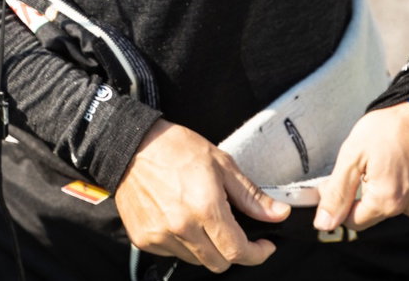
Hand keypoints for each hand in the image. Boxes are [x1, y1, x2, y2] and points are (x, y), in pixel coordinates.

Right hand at [115, 119, 290, 271]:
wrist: (130, 145)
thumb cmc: (175, 148)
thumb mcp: (221, 164)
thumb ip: (251, 196)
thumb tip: (278, 214)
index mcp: (205, 208)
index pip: (239, 252)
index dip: (257, 254)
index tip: (263, 246)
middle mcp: (182, 228)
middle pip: (219, 263)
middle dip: (233, 251)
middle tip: (233, 231)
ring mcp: (161, 236)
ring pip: (196, 261)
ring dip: (206, 248)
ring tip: (201, 219)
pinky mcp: (144, 239)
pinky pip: (173, 253)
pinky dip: (182, 243)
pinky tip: (180, 219)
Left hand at [313, 102, 408, 232]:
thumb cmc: (393, 126)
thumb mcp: (354, 154)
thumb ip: (337, 192)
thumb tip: (324, 223)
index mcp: (388, 202)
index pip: (354, 221)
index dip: (342, 200)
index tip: (341, 178)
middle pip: (377, 211)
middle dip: (368, 189)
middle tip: (370, 159)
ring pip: (398, 202)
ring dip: (391, 185)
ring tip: (393, 155)